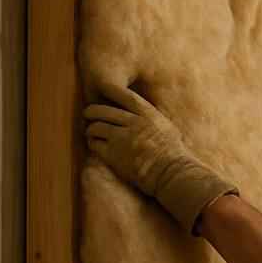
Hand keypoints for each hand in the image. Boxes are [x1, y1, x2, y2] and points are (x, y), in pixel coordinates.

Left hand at [84, 84, 237, 233]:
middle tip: (88, 114)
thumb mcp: (167, 127)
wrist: (171, 173)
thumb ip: (151, 117)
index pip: (124, 96)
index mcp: (148, 114)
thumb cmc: (173, 153)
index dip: (110, 90)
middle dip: (92, 112)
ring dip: (90, 129)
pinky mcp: (113, 154)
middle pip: (103, 111)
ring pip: (95, 127)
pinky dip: (92, 143)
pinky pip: (94, 144)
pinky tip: (95, 144)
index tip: (102, 89)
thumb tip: (140, 111)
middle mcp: (133, 123)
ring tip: (91, 132)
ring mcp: (122, 138)